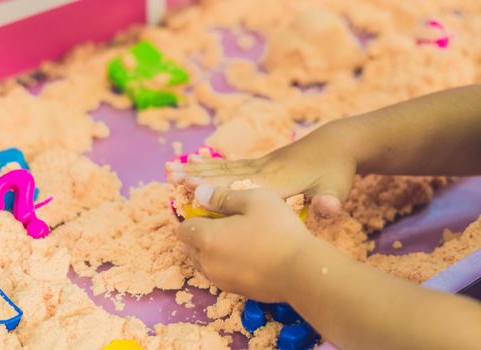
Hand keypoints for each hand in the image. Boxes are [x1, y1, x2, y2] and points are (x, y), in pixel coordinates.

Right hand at [166, 124, 356, 216]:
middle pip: (223, 174)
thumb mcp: (338, 186)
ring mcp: (260, 164)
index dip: (215, 188)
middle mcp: (262, 170)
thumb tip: (329, 209)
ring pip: (222, 167)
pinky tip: (195, 163)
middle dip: (195, 175)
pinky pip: (230, 164)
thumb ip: (331, 199)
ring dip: (196, 168)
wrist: (337, 143)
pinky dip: (210, 165)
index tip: (189, 187)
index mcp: (276, 180)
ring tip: (170, 168)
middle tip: (168, 174)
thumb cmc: (336, 170)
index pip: (239, 185)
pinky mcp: (261, 162)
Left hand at [177, 184, 312, 301]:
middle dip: (199, 234)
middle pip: (190, 247)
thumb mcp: (254, 200)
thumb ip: (222, 196)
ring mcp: (220, 280)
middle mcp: (207, 263)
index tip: (208, 211)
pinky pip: (219, 274)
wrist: (302, 272)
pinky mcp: (235, 291)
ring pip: (203, 263)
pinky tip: (246, 255)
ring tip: (236, 239)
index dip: (192, 217)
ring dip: (211, 250)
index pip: (182, 229)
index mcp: (206, 238)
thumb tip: (199, 193)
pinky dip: (224, 264)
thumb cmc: (278, 230)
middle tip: (224, 223)